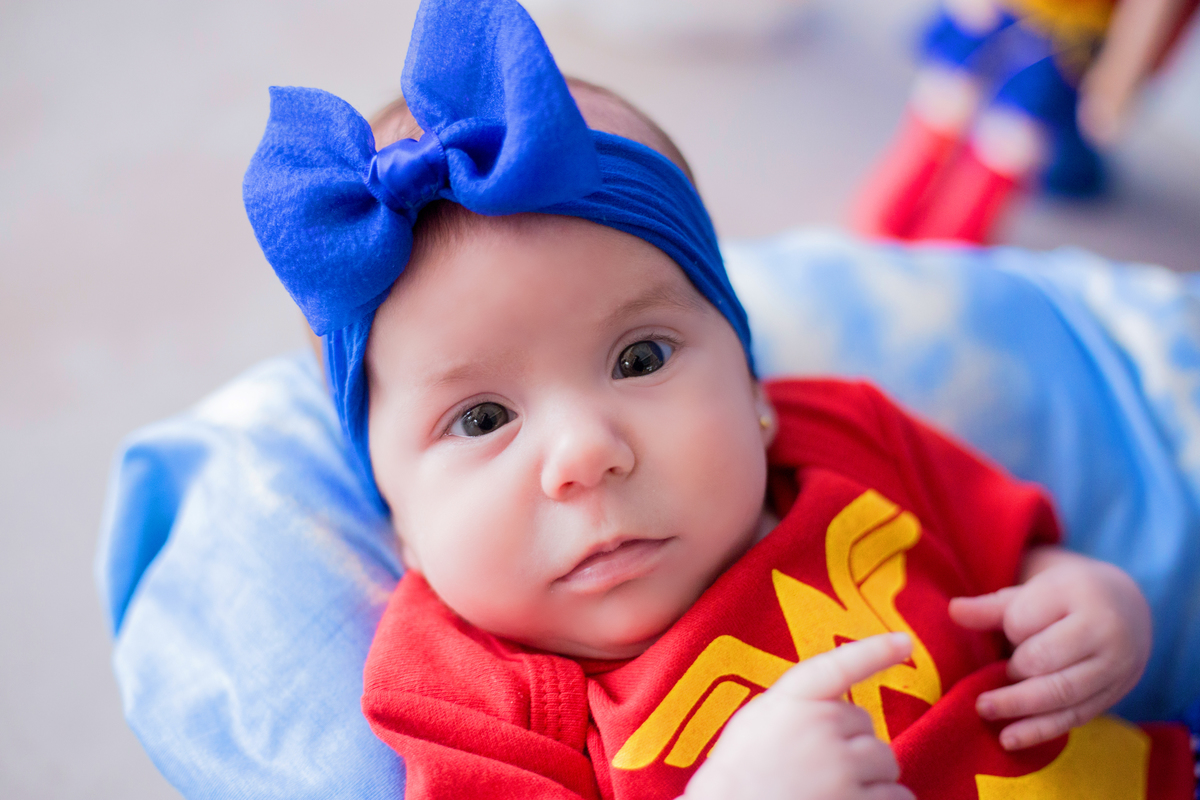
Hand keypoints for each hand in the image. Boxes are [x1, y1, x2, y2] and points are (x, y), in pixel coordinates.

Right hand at [682, 633, 915, 799]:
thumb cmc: (739, 776)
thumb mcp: (757, 723)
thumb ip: (799, 707)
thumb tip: (845, 712)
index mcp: (791, 702)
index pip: (840, 666)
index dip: (875, 651)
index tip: (904, 642)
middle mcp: (820, 728)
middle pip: (867, 728)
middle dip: (854, 748)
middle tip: (820, 771)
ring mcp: (841, 769)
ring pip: (886, 763)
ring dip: (871, 779)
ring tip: (834, 794)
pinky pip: (898, 798)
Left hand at [949, 548, 1149, 749]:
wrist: (1126, 609)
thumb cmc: (1065, 598)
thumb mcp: (1032, 592)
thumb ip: (992, 606)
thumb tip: (953, 611)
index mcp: (1082, 595)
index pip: (1028, 620)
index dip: (1011, 629)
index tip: (1009, 630)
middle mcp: (1106, 633)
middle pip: (1046, 660)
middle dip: (1011, 675)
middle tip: (980, 687)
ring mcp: (1115, 668)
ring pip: (1061, 693)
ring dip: (1018, 706)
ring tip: (984, 711)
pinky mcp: (1112, 696)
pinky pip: (1074, 717)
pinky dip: (1039, 730)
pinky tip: (1008, 739)